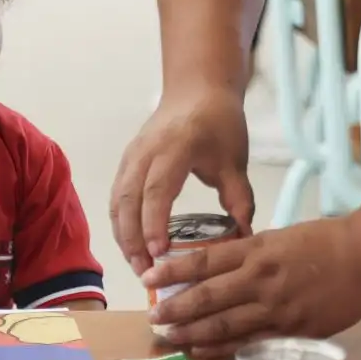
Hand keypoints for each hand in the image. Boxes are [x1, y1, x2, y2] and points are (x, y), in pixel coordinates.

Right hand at [109, 84, 253, 274]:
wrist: (197, 89)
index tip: (159, 252)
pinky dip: (120, 223)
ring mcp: (131, 155)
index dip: (154, 223)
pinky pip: (115, 196)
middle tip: (145, 270)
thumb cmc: (218, 123)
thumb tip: (245, 236)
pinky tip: (131, 245)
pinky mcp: (126, 161)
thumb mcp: (234, 160)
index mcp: (175, 148)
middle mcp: (146, 152)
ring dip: (123, 235)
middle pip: (128, 199)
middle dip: (132, 238)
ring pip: (116, 200)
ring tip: (136, 264)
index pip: (157, 190)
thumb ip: (240, 198)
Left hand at [143, 216, 360, 359]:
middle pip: (208, 297)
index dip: (173, 272)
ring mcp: (277, 308)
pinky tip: (203, 348)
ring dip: (193, 332)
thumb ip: (249, 253)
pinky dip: (223, 346)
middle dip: (175, 309)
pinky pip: (251, 341)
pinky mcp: (293, 330)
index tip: (148, 279)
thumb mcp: (280, 237)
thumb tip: (217, 268)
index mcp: (257, 250)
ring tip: (170, 335)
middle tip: (153, 318)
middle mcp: (261, 279)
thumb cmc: (325, 242)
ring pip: (225, 324)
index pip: (204, 261)